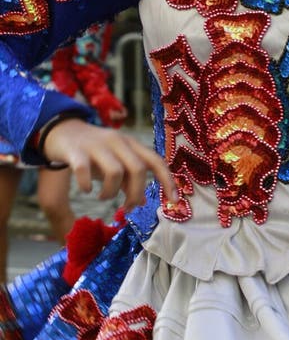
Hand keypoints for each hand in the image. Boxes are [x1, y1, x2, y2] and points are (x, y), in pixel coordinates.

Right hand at [43, 118, 176, 211]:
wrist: (63, 131)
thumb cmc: (94, 152)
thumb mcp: (115, 163)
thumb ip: (129, 180)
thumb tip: (142, 202)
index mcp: (131, 145)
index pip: (156, 161)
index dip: (168, 181)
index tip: (175, 201)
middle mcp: (118, 141)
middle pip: (138, 169)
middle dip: (135, 193)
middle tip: (126, 208)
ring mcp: (97, 145)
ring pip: (115, 171)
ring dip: (111, 193)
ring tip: (103, 197)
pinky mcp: (76, 151)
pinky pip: (84, 169)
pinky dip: (86, 185)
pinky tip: (86, 190)